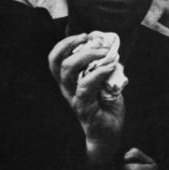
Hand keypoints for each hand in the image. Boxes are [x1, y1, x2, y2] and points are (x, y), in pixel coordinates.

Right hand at [48, 33, 124, 164]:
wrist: (109, 134)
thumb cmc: (107, 108)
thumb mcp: (106, 83)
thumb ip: (106, 69)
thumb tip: (112, 51)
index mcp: (69, 81)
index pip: (55, 58)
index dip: (66, 43)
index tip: (85, 35)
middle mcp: (67, 88)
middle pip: (60, 61)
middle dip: (77, 46)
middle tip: (98, 43)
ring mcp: (74, 98)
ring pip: (69, 71)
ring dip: (88, 56)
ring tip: (106, 53)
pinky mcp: (83, 107)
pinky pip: (86, 86)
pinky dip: (99, 72)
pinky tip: (111, 66)